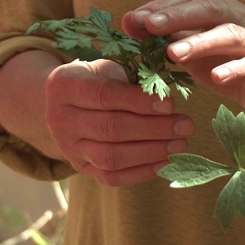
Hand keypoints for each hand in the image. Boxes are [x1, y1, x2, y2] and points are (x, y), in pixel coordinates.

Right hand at [45, 59, 193, 185]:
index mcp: (65, 84)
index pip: (105, 95)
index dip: (140, 102)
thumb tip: (168, 101)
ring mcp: (67, 147)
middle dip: (154, 129)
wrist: (69, 102)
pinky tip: (166, 162)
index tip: (171, 105)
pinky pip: (111, 177)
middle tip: (186, 126)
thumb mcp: (111, 68)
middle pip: (111, 128)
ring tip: (181, 144)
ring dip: (152, 152)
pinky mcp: (79, 167)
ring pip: (111, 157)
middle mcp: (58, 118)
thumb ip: (134, 80)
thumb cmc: (101, 79)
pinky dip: (141, 172)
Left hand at [121, 0, 244, 126]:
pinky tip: (217, 77)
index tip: (134, 19)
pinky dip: (234, 70)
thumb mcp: (196, 54)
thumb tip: (130, 23)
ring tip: (175, 53)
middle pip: (210, 9)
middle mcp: (242, 20)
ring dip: (201, 42)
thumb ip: (168, 39)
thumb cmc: (231, 69)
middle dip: (178, 16)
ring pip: (230, 35)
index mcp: (222, 11)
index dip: (162, 7)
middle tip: (151, 26)